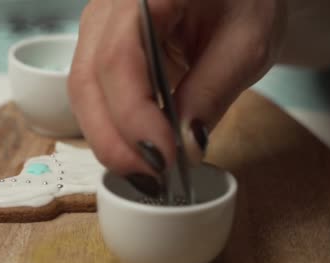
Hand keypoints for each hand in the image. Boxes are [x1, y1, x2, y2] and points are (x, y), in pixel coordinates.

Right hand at [68, 0, 285, 174]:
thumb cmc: (244, 0)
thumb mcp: (247, 43)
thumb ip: (212, 93)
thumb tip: (184, 149)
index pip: (119, 59)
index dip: (133, 115)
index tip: (163, 158)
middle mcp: (107, 7)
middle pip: (87, 81)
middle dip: (114, 140)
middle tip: (151, 178)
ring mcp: (97, 28)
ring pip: (82, 93)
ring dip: (110, 139)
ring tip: (148, 171)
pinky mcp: (99, 50)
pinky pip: (92, 95)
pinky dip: (112, 127)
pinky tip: (139, 149)